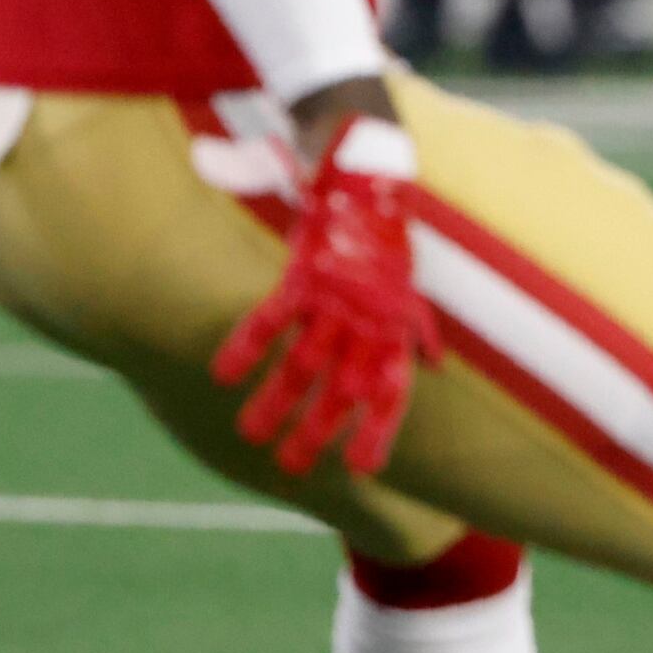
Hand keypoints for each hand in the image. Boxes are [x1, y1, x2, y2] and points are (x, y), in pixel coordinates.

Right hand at [211, 113, 438, 477]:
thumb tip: (430, 366)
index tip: (362, 470)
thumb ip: (417, 330)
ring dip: (275, 401)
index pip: (390, 390)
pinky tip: (222, 376)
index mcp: (395, 328)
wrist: (370, 183)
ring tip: (249, 435)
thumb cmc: (388, 241)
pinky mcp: (302, 276)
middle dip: (317, 430)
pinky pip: (270, 319)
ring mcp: (334, 300)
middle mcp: (367, 321)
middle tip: (292, 468)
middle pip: (341, 388)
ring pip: (301, 362)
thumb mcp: (412, 287)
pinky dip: (246, 347)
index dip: (377, 429)